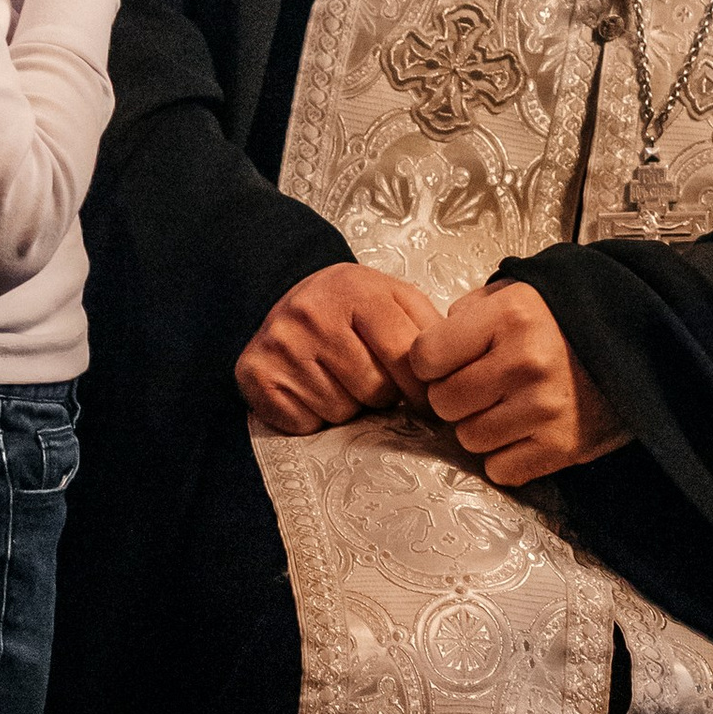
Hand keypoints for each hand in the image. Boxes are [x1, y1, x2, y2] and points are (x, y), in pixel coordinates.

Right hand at [236, 262, 445, 435]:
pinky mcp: (256, 374)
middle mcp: (313, 313)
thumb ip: (428, 328)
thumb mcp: (394, 298)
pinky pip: (305, 423)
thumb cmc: (349, 306)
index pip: (404, 357)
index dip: (422, 389)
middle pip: (374, 389)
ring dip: (349, 406)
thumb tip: (456, 373)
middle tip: (371, 377)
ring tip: (340, 379)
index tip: (428, 402)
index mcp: (356, 290)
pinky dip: (314, 417)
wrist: (284, 295)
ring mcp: (281, 344)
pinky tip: (312, 390)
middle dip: (382, 393)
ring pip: (340, 410)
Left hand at [408, 280, 627, 489]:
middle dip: (454, 397)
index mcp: (510, 316)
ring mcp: (545, 408)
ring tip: (507, 407)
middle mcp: (526, 361)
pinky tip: (524, 432)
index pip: (424, 356)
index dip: (430, 362)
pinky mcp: (563, 446)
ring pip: (469, 439)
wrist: (642, 345)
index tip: (447, 361)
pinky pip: (502, 469)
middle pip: (444, 402)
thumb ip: (469, 312)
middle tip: (481, 387)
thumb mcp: (519, 293)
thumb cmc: (570, 320)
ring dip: (480, 428)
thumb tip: (431, 347)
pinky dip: (507, 457)